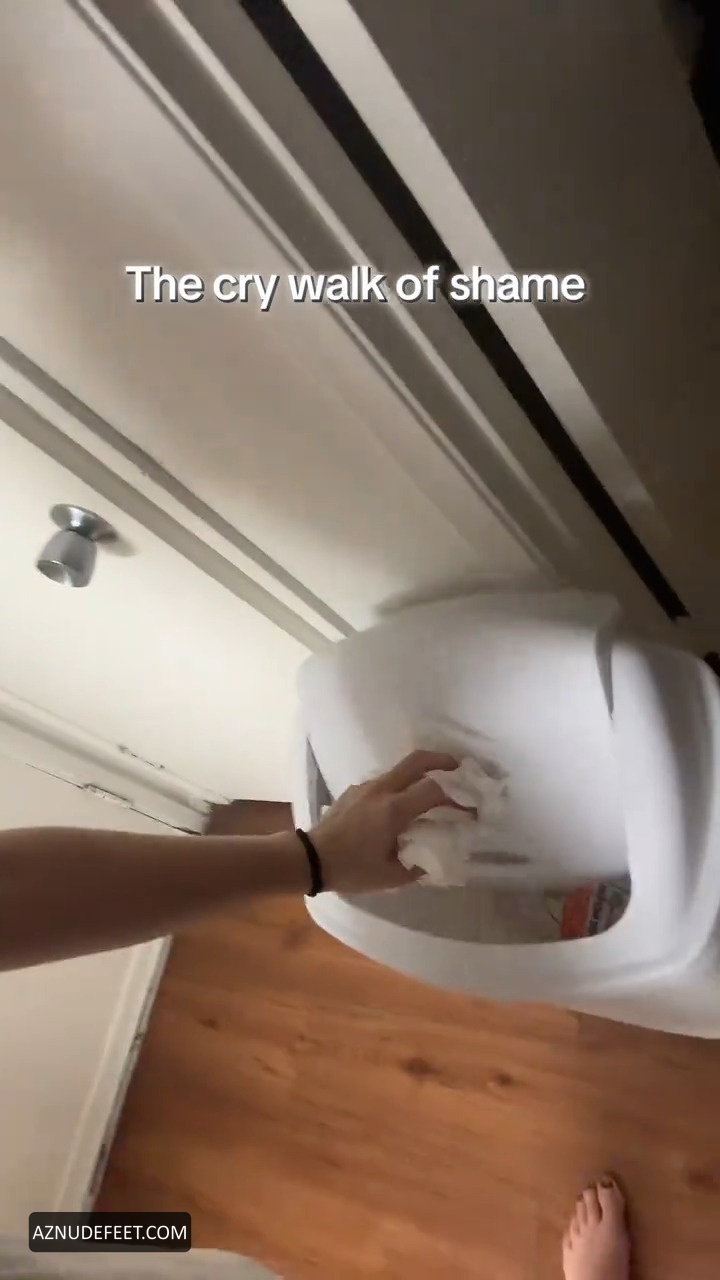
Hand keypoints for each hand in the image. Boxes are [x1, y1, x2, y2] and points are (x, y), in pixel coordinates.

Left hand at [309, 749, 459, 893]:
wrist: (310, 859)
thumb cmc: (351, 869)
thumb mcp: (390, 876)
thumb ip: (418, 865)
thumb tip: (436, 858)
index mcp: (393, 809)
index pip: (434, 790)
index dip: (457, 797)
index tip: (470, 808)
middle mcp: (381, 790)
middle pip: (417, 761)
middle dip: (442, 761)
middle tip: (460, 770)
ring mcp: (366, 786)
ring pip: (400, 769)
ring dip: (421, 773)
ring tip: (434, 790)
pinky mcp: (355, 790)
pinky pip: (385, 781)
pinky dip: (402, 785)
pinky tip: (402, 806)